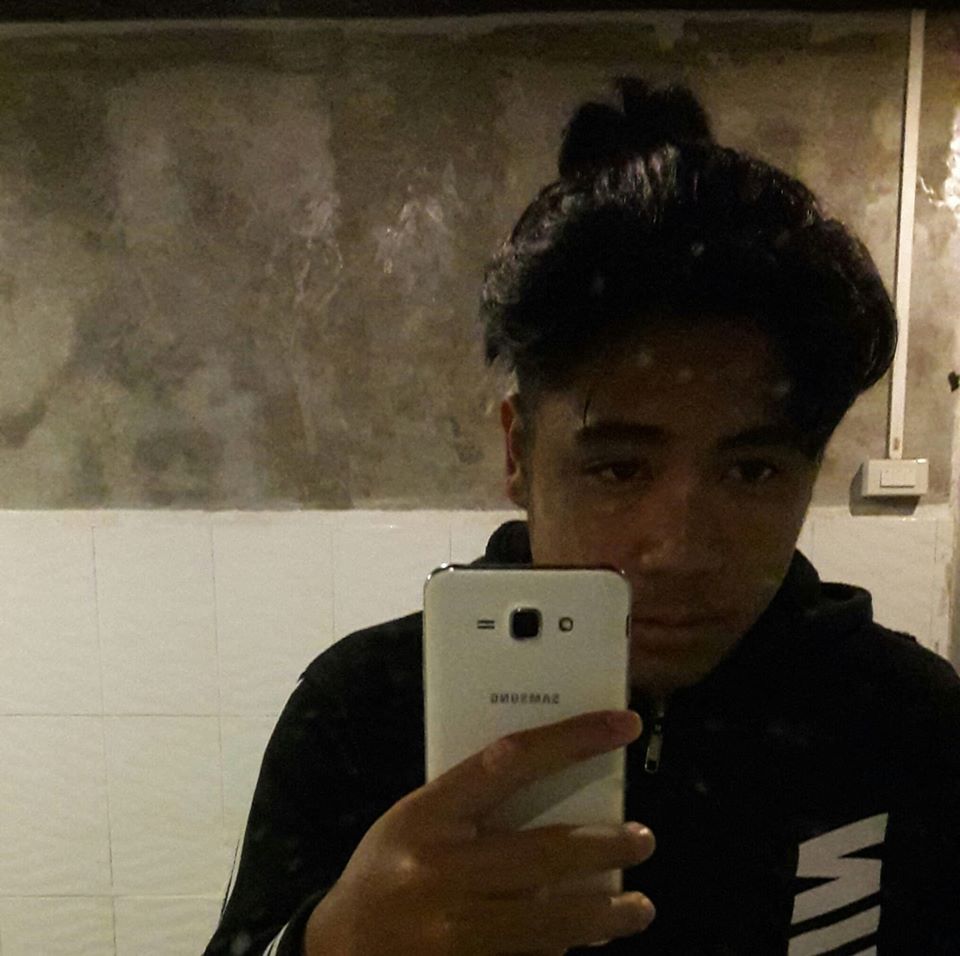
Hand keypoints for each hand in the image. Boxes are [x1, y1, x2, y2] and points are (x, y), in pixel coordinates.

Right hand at [303, 709, 654, 954]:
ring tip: (638, 907)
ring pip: (551, 919)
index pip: (510, 761)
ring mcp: (454, 928)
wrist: (340, 948)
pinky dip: (566, 945)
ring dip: (604, 913)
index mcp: (430, 814)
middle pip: (544, 852)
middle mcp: (443, 869)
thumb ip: (471, 804)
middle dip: (605, 846)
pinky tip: (591, 937)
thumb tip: (550, 789)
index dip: (571, 739)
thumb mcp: (415, 818)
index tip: (622, 725)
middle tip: (643, 839)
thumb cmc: (385, 868)